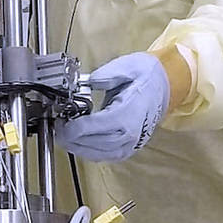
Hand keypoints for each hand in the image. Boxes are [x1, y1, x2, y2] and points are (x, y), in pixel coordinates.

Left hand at [55, 53, 169, 161]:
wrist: (165, 86)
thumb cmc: (146, 76)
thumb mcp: (126, 67)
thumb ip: (105, 75)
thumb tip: (87, 82)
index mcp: (128, 114)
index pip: (94, 127)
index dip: (73, 128)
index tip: (60, 123)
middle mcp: (130, 133)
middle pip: (93, 144)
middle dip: (71, 138)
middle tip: (57, 128)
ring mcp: (131, 144)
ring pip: (97, 154)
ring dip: (78, 147)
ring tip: (64, 135)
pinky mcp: (129, 148)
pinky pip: (105, 156)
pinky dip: (89, 151)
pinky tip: (79, 142)